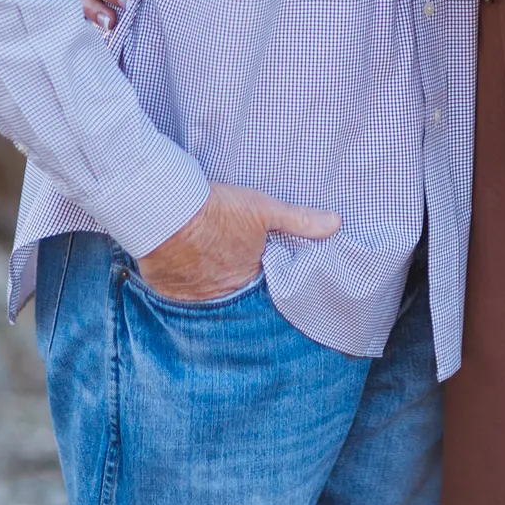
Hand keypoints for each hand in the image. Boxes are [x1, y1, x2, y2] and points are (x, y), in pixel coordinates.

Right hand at [137, 183, 341, 301]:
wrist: (170, 213)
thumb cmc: (219, 210)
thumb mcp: (264, 209)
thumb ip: (300, 220)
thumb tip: (336, 224)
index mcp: (248, 276)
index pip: (258, 280)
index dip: (256, 268)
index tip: (251, 256)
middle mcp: (222, 292)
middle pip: (231, 287)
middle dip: (230, 275)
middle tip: (223, 255)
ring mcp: (193, 295)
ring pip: (204, 291)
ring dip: (205, 279)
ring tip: (202, 259)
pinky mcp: (168, 290)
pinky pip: (178, 292)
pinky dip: (180, 282)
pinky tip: (181, 265)